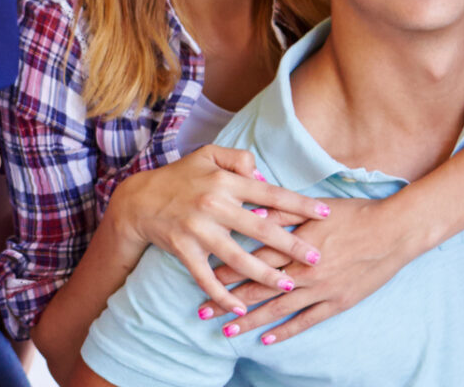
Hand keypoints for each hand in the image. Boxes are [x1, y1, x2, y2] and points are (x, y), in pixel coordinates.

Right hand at [108, 144, 328, 315]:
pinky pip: (205, 277)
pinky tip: (240, 309)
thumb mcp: (207, 155)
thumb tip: (265, 176)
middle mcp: (213, 205)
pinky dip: (222, 295)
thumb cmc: (178, 177)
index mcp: (224, 181)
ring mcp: (197, 229)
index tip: (326, 214)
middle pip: (261, 228)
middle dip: (292, 245)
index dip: (299, 204)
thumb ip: (239, 159)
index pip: (270, 193)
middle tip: (317, 259)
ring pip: (238, 257)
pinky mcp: (183, 249)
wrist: (137, 199)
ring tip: (288, 286)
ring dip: (265, 275)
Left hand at [195, 198, 413, 342]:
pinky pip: (307, 321)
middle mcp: (302, 270)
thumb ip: (281, 211)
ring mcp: (320, 290)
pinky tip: (266, 340)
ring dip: (250, 321)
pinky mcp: (338, 302)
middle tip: (202, 312)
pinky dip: (285, 331)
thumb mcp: (313, 208)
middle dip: (227, 301)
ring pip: (277, 309)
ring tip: (227, 331)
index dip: (224, 270)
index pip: (249, 259)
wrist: (394, 231)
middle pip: (257, 288)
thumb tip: (251, 211)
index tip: (201, 278)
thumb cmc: (353, 214)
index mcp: (293, 245)